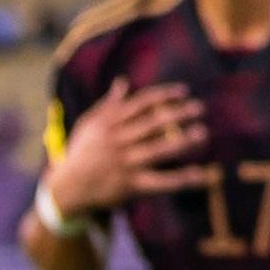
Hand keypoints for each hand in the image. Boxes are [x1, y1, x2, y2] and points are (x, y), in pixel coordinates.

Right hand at [46, 79, 212, 218]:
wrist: (66, 188)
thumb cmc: (82, 152)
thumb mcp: (89, 124)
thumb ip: (109, 104)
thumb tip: (123, 81)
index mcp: (110, 123)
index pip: (141, 103)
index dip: (164, 95)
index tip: (184, 91)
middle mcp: (119, 141)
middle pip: (154, 123)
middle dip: (178, 114)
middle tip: (200, 108)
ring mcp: (126, 163)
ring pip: (159, 150)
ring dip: (182, 141)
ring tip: (203, 133)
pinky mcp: (131, 185)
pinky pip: (161, 182)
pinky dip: (182, 178)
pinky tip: (201, 174)